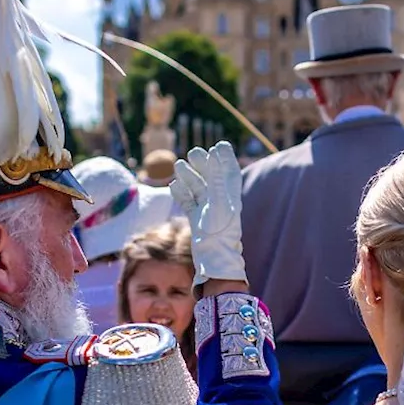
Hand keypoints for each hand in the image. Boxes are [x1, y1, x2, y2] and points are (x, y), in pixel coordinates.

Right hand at [170, 141, 245, 285]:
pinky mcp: (196, 220)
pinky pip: (187, 202)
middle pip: (212, 177)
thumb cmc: (221, 231)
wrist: (213, 258)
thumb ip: (217, 177)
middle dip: (203, 164)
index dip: (226, 159)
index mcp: (231, 196)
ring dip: (189, 176)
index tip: (220, 145)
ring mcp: (207, 211)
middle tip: (194, 152)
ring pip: (197, 188)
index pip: (230, 172)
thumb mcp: (220, 201)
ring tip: (179, 165)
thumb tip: (214, 153)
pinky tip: (173, 185)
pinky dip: (180, 193)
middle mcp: (220, 202)